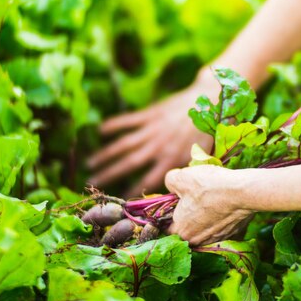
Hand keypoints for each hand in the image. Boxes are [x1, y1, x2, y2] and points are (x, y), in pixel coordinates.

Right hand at [88, 78, 215, 196]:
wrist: (211, 99)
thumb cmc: (209, 131)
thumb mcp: (202, 156)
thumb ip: (187, 172)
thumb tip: (178, 190)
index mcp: (173, 159)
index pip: (148, 180)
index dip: (133, 191)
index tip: (119, 200)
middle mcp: (160, 145)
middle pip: (129, 163)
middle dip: (109, 174)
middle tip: (91, 183)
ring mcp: (153, 129)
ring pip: (124, 144)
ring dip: (105, 154)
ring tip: (89, 164)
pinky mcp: (150, 113)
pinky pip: (128, 120)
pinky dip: (113, 125)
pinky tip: (99, 130)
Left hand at [165, 165, 253, 245]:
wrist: (243, 192)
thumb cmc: (209, 186)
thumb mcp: (182, 177)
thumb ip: (170, 182)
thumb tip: (171, 185)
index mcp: (181, 231)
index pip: (167, 228)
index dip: (169, 213)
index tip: (176, 201)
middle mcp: (197, 240)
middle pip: (187, 228)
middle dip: (189, 214)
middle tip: (195, 197)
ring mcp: (217, 238)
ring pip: (205, 228)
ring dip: (206, 216)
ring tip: (212, 198)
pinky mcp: (233, 233)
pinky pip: (222, 226)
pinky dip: (221, 216)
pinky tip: (224, 203)